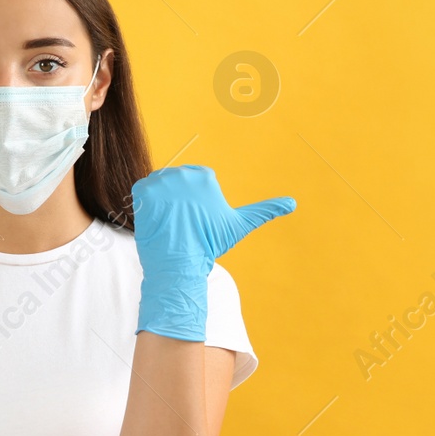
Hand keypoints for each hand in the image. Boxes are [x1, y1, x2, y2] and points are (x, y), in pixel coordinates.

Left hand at [132, 165, 294, 340]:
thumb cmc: (210, 243)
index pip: (196, 183)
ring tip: (169, 223)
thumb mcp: (240, 225)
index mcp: (206, 177)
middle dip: (178, 202)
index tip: (196, 221)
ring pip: (159, 188)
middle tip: (181, 226)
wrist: (180, 262)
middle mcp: (183, 173)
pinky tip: (155, 219)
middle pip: (177, 184)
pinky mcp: (142, 191)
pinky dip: (146, 204)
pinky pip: (141, 192)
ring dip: (162, 203)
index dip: (195, 205)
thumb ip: (265, 210)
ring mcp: (161, 181)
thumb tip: (293, 203)